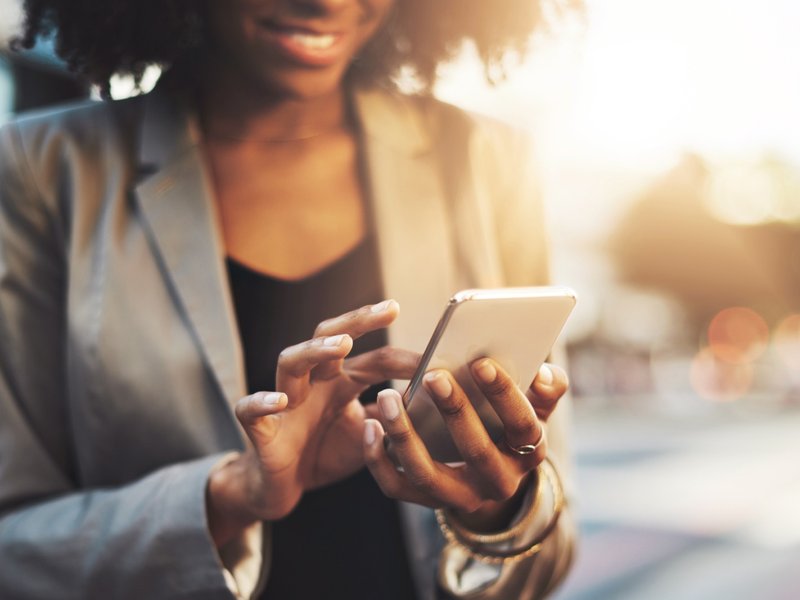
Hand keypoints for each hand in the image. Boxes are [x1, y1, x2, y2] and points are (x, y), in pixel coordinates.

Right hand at [207, 300, 418, 544]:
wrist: (282, 488)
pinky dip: (262, 402)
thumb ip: (393, 417)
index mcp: (341, 381)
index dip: (406, 359)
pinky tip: (280, 400)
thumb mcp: (369, 435)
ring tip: (342, 344)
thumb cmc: (325, 452)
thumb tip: (432, 402)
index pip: (375, 359)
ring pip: (291, 361)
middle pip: (329, 337)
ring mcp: (285, 402)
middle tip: (389, 309)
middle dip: (358, 320)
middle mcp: (314, 382)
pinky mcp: (261, 430)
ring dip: (315, 350)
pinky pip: (251, 410)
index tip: (438, 357)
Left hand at [363, 359, 567, 530]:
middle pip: (476, 451)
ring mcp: (460, 497)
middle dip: (455, 411)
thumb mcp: (535, 409)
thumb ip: (546, 389)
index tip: (481, 362)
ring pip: (428, 474)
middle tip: (433, 374)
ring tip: (387, 397)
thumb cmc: (508, 425)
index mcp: (528, 454)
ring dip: (404, 435)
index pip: (522, 426)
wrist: (490, 474)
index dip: (504, 395)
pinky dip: (378, 459)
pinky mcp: (426, 501)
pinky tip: (369, 425)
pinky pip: (396, 487)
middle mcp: (497, 483)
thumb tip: (546, 373)